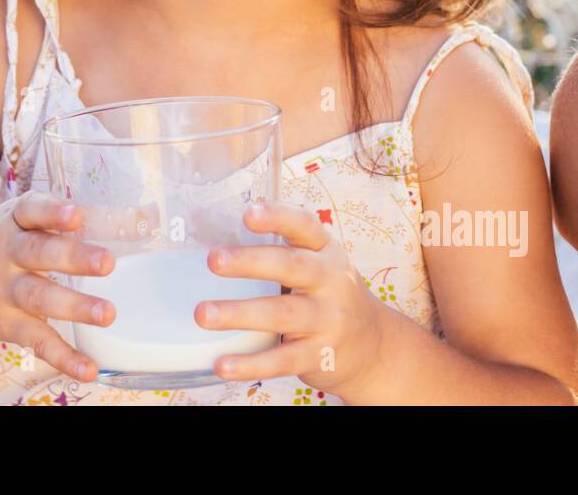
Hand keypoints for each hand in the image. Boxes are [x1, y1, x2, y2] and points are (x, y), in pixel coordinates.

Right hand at [0, 191, 116, 382]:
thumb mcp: (13, 220)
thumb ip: (54, 220)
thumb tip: (120, 220)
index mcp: (13, 221)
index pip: (32, 210)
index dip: (54, 212)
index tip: (77, 216)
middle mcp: (7, 253)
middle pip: (40, 253)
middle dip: (74, 257)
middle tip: (108, 262)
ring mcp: (5, 290)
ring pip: (39, 296)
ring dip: (74, 306)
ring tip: (107, 314)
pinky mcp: (7, 323)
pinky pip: (36, 340)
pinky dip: (63, 356)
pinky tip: (87, 368)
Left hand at [194, 201, 391, 399]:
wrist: (374, 346)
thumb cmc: (328, 295)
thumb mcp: (317, 264)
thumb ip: (278, 251)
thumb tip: (208, 234)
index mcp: (325, 251)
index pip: (304, 226)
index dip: (277, 217)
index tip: (247, 213)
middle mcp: (330, 281)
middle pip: (291, 266)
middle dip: (250, 262)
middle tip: (213, 260)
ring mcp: (327, 320)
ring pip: (282, 314)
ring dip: (240, 314)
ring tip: (203, 313)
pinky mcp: (319, 356)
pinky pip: (282, 360)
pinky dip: (251, 364)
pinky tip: (222, 364)